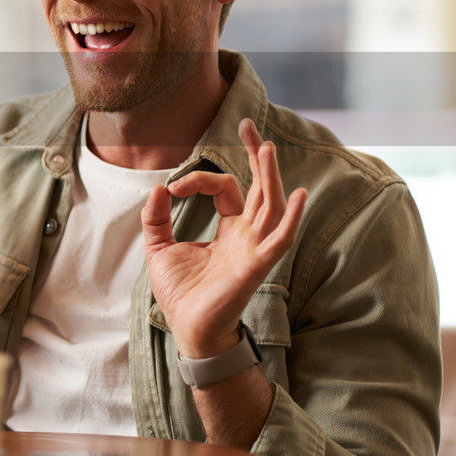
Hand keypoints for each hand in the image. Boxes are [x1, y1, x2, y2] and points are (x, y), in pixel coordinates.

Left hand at [141, 118, 305, 357]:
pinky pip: (280, 239)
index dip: (200, 179)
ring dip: (270, 176)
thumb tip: (160, 188)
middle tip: (249, 125)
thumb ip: (156, 218)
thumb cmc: (181, 294)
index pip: (225, 189)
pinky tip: (298, 195)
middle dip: (256, 156)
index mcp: (229, 230)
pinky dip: (291, 218)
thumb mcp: (159, 248)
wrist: (188, 330)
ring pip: (271, 205)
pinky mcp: (256, 265)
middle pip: (260, 188)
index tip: (173, 188)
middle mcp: (247, 235)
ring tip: (267, 147)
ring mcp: (255, 249)